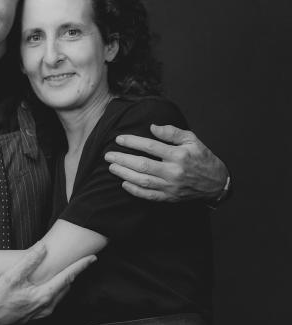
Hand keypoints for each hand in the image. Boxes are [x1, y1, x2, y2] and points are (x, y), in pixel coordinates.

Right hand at [0, 242, 95, 324]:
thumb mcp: (11, 277)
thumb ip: (29, 261)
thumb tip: (43, 247)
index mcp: (44, 296)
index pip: (68, 277)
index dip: (81, 266)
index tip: (93, 257)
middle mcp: (48, 306)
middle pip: (67, 285)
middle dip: (75, 272)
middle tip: (83, 260)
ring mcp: (43, 312)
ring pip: (61, 293)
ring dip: (67, 280)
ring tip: (69, 268)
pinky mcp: (38, 314)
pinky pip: (54, 299)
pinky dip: (58, 288)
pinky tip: (52, 282)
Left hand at [104, 124, 227, 202]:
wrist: (216, 182)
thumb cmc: (202, 157)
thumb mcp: (192, 139)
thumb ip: (172, 132)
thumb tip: (153, 127)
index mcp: (178, 155)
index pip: (150, 147)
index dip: (132, 142)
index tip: (119, 139)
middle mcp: (173, 172)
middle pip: (142, 165)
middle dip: (122, 159)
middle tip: (108, 155)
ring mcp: (171, 186)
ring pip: (143, 181)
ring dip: (124, 174)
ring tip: (112, 167)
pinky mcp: (169, 197)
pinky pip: (149, 195)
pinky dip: (135, 190)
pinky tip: (124, 183)